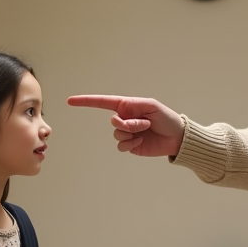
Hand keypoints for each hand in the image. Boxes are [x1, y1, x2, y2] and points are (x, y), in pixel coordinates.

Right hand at [66, 95, 184, 157]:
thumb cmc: (166, 118)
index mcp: (126, 106)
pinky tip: (141, 141)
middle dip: (129, 124)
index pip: (102, 103)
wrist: (176, 138)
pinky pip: (121, 146)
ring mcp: (126, 133)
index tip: (71, 101)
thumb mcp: (152, 105)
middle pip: (114, 122)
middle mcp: (124, 119)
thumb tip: (119, 114)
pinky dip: (130, 144)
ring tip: (146, 131)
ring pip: (117, 135)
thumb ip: (134, 106)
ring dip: (132, 133)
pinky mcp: (130, 145)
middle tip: (145, 123)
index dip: (86, 101)